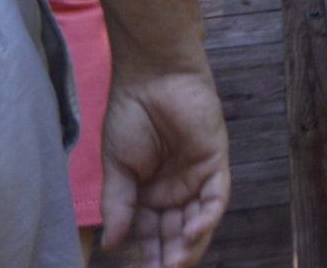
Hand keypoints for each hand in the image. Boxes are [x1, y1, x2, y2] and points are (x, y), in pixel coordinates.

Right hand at [98, 64, 229, 266]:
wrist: (151, 76)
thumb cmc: (129, 115)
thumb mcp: (116, 166)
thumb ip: (118, 205)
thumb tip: (111, 244)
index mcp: (148, 193)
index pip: (149, 233)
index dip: (145, 255)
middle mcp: (174, 190)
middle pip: (175, 233)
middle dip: (168, 257)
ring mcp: (196, 177)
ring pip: (197, 221)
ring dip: (188, 245)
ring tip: (174, 265)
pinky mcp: (215, 162)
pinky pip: (215, 197)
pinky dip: (206, 217)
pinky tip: (192, 234)